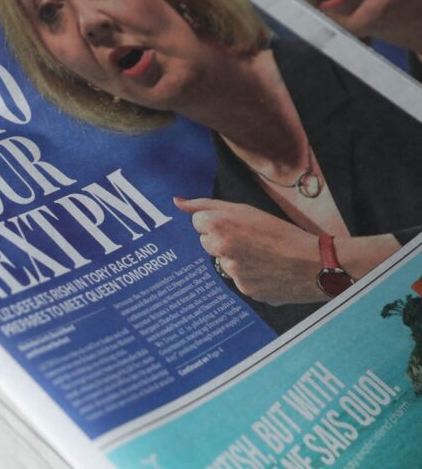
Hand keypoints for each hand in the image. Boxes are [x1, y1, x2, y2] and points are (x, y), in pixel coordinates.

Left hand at [174, 196, 326, 304]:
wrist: (317, 263)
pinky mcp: (245, 291)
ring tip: (264, 256)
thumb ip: (206, 205)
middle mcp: (221, 250)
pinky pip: (239, 281)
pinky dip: (250, 276)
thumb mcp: (245, 210)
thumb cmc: (282, 232)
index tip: (237, 224)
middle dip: (223, 240)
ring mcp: (232, 273)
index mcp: (219, 226)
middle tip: (252, 240)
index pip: (198, 223)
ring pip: (224, 263)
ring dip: (237, 260)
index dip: (218, 222)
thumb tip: (176, 202)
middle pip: (208, 243)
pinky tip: (269, 271)